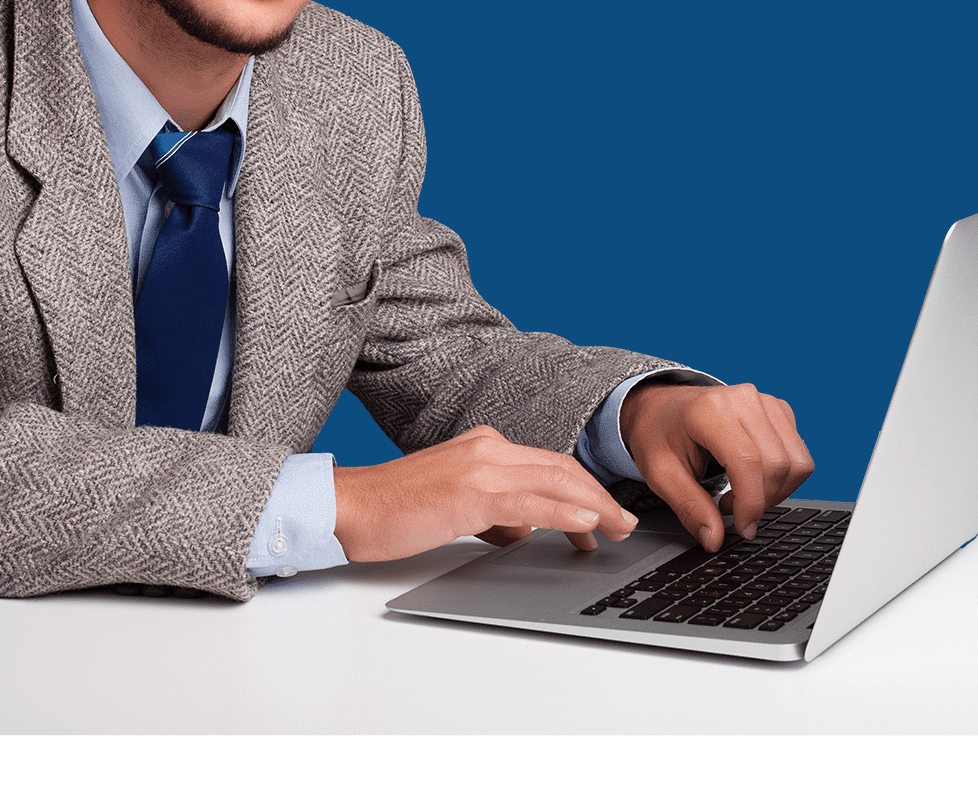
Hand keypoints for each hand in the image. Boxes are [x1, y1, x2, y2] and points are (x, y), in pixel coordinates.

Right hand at [332, 425, 637, 561]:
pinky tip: (586, 525)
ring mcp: (479, 468)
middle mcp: (486, 448)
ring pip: (554, 481)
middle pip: (560, 468)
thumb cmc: (394, 510)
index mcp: (482, 446)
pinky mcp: (470, 494)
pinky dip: (563, 512)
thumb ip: (492, 513)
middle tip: (625, 523)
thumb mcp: (454, 505)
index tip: (606, 512)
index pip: (547, 463)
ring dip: (594, 506)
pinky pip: (529, 503)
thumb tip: (521, 531)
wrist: (352, 507)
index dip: (583, 487)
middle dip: (599, 496)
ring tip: (617, 528)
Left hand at [619, 381, 812, 551]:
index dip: (751, 502)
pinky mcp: (779, 410)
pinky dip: (784, 478)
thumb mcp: (660, 474)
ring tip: (742, 495)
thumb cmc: (659, 435)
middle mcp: (742, 400)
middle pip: (777, 464)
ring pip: (796, 461)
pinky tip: (754, 479)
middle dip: (762, 501)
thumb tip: (714, 539)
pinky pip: (799, 454)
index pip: (747, 461)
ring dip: (777, 491)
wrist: (662, 407)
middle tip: (733, 511)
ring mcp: (764, 402)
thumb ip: (689, 507)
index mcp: (708, 410)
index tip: (742, 527)